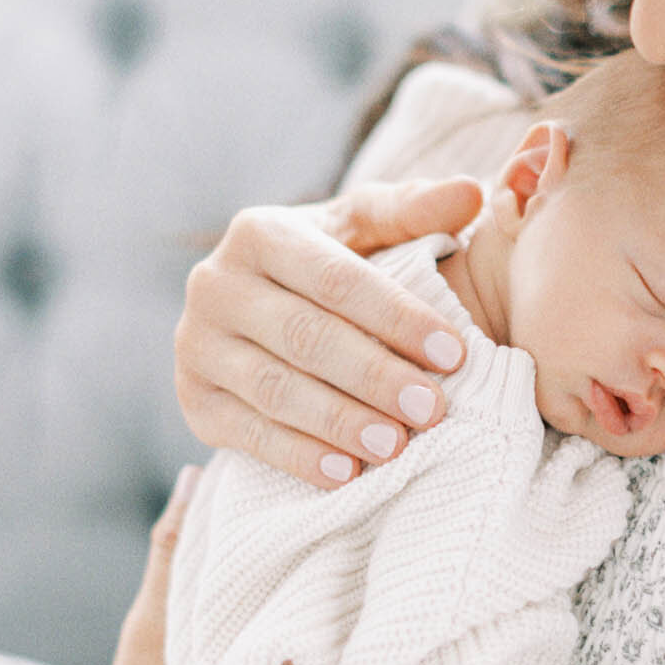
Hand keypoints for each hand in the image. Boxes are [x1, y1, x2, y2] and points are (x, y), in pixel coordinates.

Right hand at [175, 175, 483, 486]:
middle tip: (432, 409)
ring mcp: (196, 346)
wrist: (259, 312)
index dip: (396, 317)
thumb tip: (471, 191)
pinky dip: (298, 457)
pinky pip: (248, 434)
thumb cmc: (329, 265)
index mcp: (259, 232)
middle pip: (305, 338)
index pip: (335, 279)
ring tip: (397, 446)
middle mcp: (215, 285)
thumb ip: (414, 210)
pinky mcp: (193, 401)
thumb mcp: (364, 229)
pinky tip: (346, 473)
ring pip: (275, 390)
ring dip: (340, 422)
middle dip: (374, 376)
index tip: (454, 353)